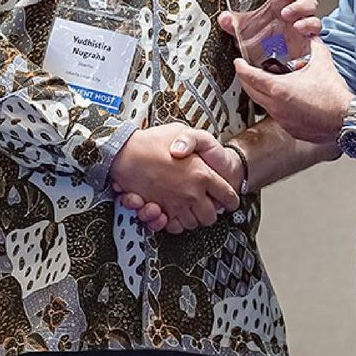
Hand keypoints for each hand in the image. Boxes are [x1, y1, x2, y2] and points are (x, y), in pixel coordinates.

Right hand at [110, 124, 239, 231]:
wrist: (125, 151)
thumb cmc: (153, 140)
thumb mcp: (182, 129)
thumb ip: (195, 140)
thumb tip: (202, 157)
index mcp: (203, 174)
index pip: (228, 195)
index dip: (231, 200)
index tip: (230, 202)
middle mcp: (192, 193)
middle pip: (211, 216)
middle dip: (211, 213)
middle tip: (208, 205)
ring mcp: (176, 204)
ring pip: (193, 224)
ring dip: (193, 219)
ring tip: (190, 208)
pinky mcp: (160, 210)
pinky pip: (173, 226)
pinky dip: (175, 223)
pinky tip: (174, 212)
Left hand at [217, 0, 321, 47]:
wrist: (266, 64)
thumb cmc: (260, 42)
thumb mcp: (244, 30)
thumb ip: (233, 23)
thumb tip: (224, 18)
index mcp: (282, 4)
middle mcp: (295, 14)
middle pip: (308, 0)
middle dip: (300, 3)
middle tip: (285, 11)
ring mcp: (303, 27)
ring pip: (314, 14)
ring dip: (304, 16)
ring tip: (293, 23)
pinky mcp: (307, 41)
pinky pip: (315, 31)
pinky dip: (308, 28)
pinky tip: (299, 30)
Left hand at [232, 38, 351, 143]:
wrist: (346, 118)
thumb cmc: (334, 95)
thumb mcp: (322, 62)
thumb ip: (314, 45)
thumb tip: (311, 35)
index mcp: (279, 89)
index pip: (250, 77)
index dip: (241, 68)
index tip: (238, 62)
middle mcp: (276, 106)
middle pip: (250, 92)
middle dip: (246, 80)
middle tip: (246, 72)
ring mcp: (282, 120)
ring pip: (263, 105)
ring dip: (261, 94)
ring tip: (266, 85)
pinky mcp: (290, 129)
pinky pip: (276, 116)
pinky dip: (275, 107)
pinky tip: (284, 101)